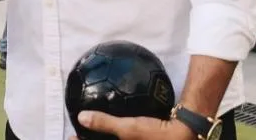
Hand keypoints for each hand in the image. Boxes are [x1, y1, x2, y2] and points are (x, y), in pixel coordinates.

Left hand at [70, 113, 194, 139]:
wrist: (185, 133)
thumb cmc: (156, 134)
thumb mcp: (129, 129)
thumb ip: (105, 123)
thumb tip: (82, 117)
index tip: (70, 137)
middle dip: (91, 139)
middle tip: (79, 133)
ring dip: (103, 136)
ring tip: (91, 130)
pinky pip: (124, 139)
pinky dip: (115, 135)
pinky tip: (113, 127)